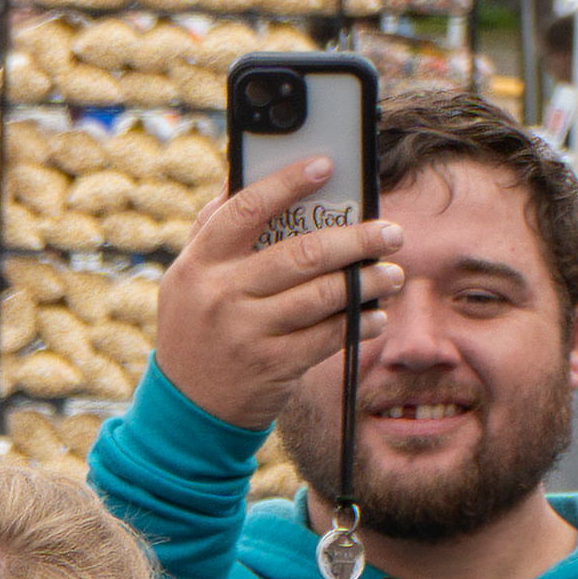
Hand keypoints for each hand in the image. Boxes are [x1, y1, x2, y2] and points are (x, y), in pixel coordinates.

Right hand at [152, 156, 403, 434]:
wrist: (186, 412)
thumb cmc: (196, 331)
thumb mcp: (186, 280)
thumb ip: (211, 230)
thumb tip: (242, 172)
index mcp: (200, 264)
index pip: (247, 209)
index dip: (288, 182)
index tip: (327, 166)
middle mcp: (222, 295)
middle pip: (302, 253)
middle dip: (356, 240)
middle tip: (390, 233)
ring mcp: (247, 333)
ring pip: (322, 295)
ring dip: (367, 283)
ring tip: (392, 274)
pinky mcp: (272, 366)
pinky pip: (326, 337)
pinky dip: (357, 325)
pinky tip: (374, 316)